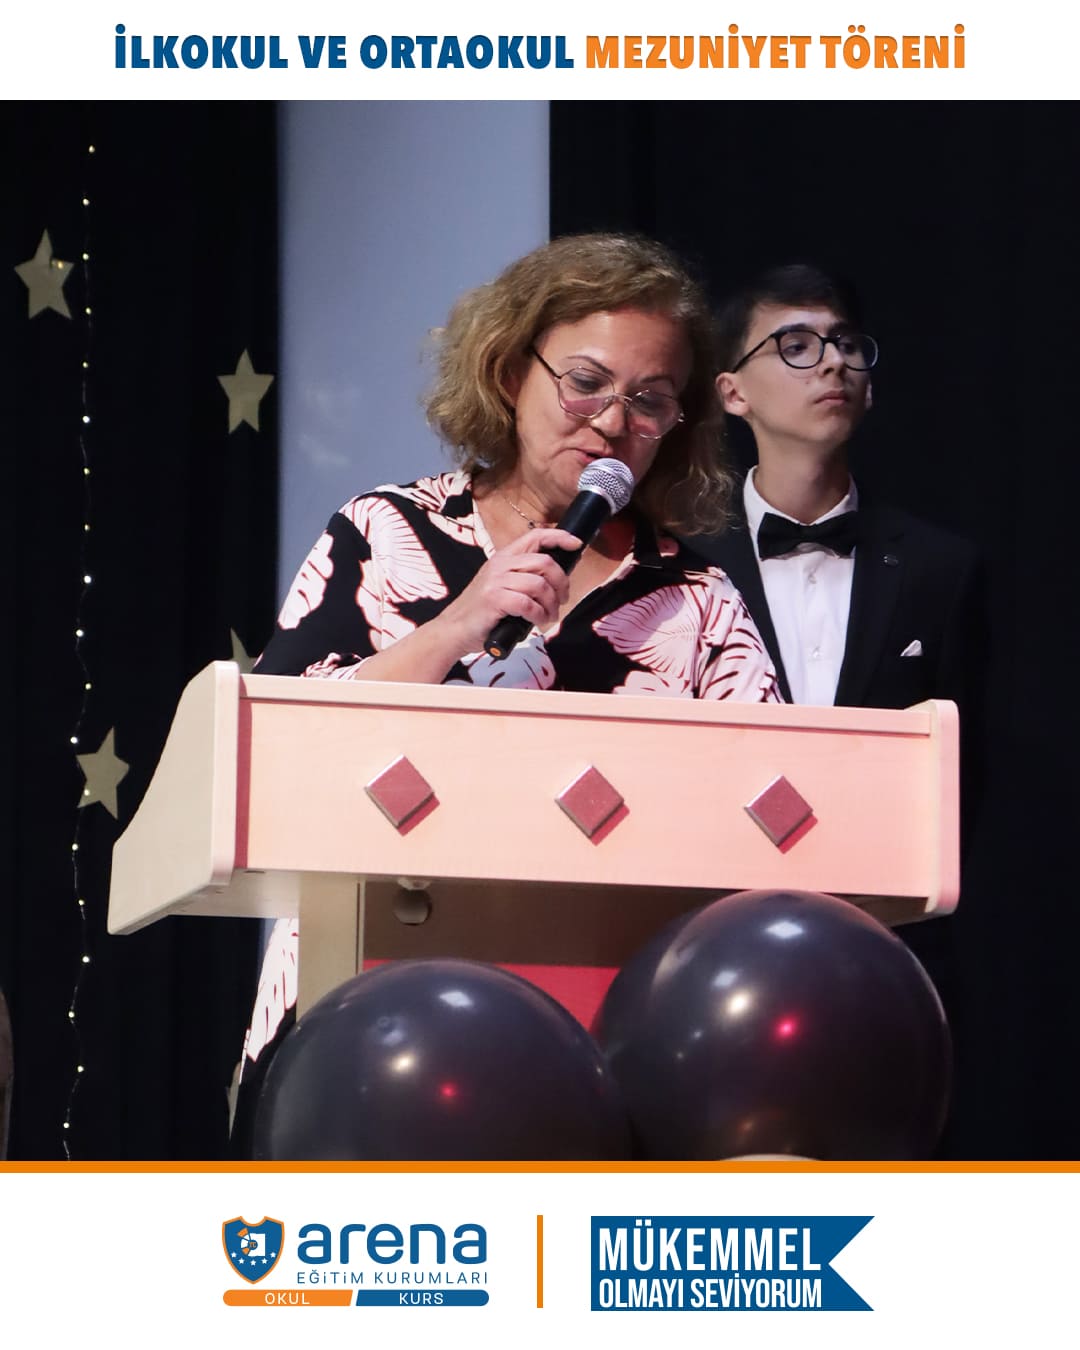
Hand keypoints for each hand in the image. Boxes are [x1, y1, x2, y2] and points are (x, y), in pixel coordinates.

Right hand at [437, 528, 582, 656]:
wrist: (454, 629)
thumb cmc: (483, 611)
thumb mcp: (502, 585)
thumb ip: (524, 578)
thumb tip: (557, 579)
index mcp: (504, 557)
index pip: (536, 536)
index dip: (559, 537)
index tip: (576, 544)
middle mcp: (500, 564)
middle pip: (545, 563)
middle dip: (561, 583)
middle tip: (562, 599)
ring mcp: (496, 581)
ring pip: (539, 585)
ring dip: (551, 604)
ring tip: (549, 616)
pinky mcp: (494, 599)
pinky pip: (528, 603)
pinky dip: (539, 615)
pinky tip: (537, 621)